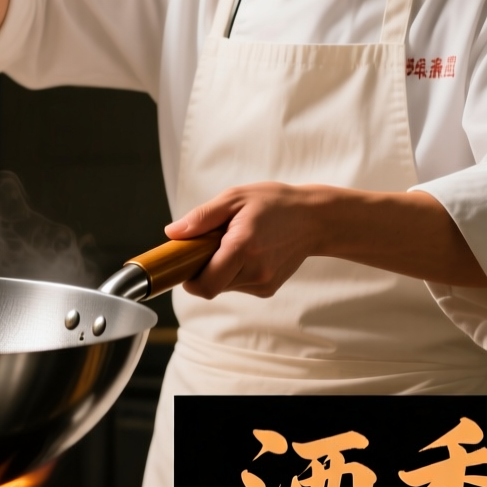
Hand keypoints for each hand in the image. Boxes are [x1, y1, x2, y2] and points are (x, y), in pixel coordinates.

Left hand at [165, 182, 323, 298]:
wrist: (314, 219)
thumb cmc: (274, 203)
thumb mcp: (234, 198)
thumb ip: (202, 217)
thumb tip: (172, 233)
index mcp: (242, 248)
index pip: (205, 285)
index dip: (189, 280)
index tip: (186, 263)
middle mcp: (255, 271)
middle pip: (212, 286)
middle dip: (204, 270)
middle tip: (212, 244)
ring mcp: (264, 283)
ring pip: (225, 287)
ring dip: (220, 270)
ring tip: (235, 243)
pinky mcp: (269, 288)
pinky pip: (239, 286)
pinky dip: (235, 272)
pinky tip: (249, 252)